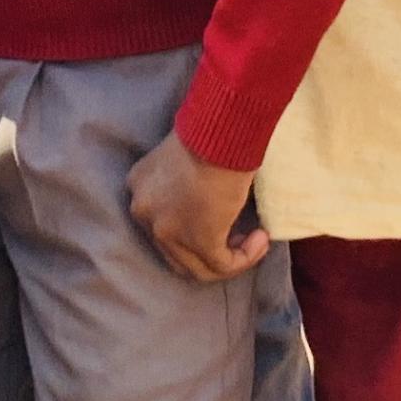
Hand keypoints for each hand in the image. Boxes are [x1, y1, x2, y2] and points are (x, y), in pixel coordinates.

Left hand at [125, 132, 270, 282]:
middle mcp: (144, 212)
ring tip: (253, 242)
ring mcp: (167, 230)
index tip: (220, 219)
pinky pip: (223, 265)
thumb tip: (205, 202)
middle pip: (174, 252)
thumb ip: (182, 182)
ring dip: (229, 259)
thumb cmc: (209, 134)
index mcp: (139, 187)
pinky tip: (261, 240)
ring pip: (197, 267)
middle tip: (237, 237)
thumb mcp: (182, 157)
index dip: (189, 230)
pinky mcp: (199, 241)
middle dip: (208, 250)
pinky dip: (245, 258)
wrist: (220, 133)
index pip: (159, 224)